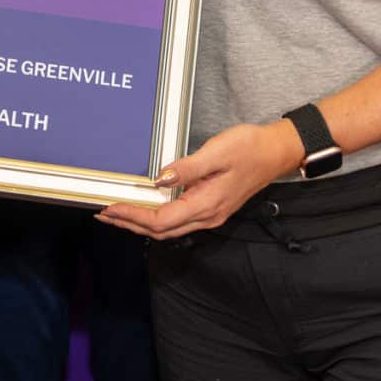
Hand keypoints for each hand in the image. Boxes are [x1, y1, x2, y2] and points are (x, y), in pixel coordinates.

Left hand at [97, 121, 301, 239]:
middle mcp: (207, 216)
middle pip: (160, 231)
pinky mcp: (211, 208)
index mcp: (206, 205)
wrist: (276, 152)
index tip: (111, 208)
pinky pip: (178, 220)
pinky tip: (146, 209)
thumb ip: (187, 168)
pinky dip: (155, 218)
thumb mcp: (217, 153)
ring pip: (168, 228)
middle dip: (130, 224)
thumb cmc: (250, 149)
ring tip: (118, 215)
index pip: (160, 220)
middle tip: (104, 214)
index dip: (133, 217)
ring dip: (140, 224)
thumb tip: (160, 179)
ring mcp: (210, 214)